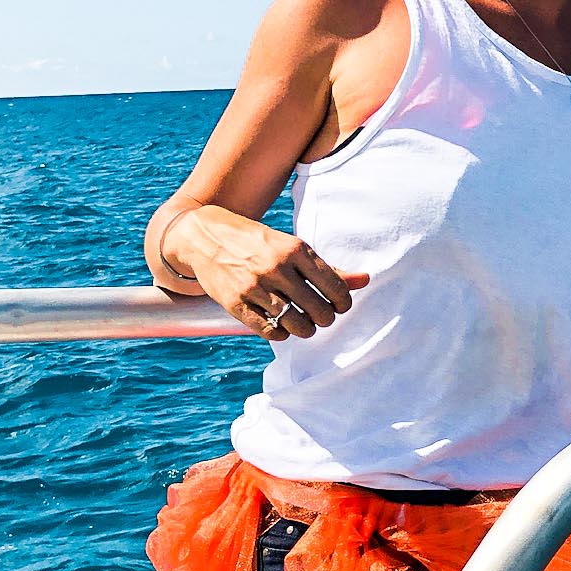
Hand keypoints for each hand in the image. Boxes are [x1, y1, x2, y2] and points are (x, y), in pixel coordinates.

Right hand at [172, 205, 368, 341]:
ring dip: (306, 329)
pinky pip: (270, 331)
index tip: (339, 305)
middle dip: (325, 318)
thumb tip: (365, 280)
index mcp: (295, 249)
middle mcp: (276, 267)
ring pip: (297, 324)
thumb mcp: (293, 247)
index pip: (335, 287)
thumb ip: (329, 268)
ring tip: (305, 324)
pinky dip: (282, 334)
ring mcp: (254, 286)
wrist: (205, 236)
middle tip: (321, 316)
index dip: (343, 302)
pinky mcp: (235, 303)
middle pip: (320, 310)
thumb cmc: (259, 244)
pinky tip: (283, 327)